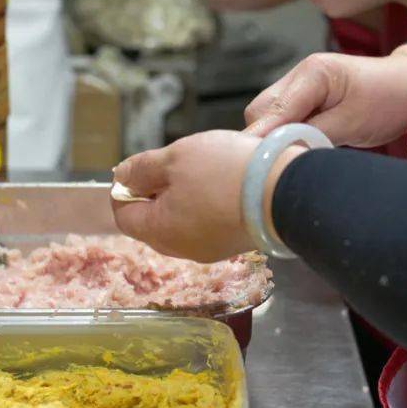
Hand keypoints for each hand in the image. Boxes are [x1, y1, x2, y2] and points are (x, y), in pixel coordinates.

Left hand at [111, 131, 263, 262]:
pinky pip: (208, 223)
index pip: (123, 215)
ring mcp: (210, 248)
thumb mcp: (174, 159)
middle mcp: (182, 249)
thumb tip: (121, 177)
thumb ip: (141, 169)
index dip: (125, 189)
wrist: (285, 190)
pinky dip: (208, 203)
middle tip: (175, 164)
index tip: (141, 168)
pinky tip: (224, 182)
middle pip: (153, 220)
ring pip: (182, 221)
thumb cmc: (225, 173)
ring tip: (203, 169)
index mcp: (159, 231)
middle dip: (157, 190)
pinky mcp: (233, 242)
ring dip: (185, 195)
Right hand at [244, 49, 406, 147]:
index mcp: (312, 73)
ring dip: (277, 137)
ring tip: (299, 154)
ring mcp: (299, 84)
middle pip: (260, 111)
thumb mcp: (351, 123)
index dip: (261, 139)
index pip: (270, 110)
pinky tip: (303, 146)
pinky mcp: (305, 97)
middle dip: (267, 138)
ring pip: (268, 116)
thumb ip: (311, 135)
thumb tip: (277, 153)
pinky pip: (283, 118)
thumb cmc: (388, 101)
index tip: (257, 166)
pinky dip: (287, 134)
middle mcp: (298, 74)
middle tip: (286, 161)